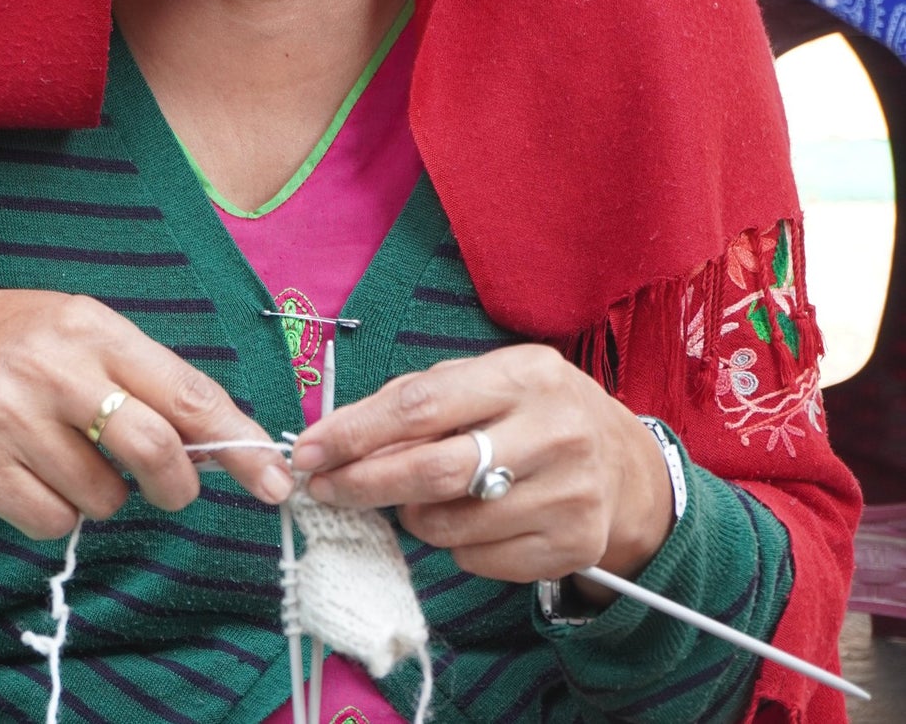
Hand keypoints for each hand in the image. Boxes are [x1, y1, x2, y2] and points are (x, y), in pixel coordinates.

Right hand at [0, 290, 293, 537]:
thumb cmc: (3, 343)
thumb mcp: (71, 328)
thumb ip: (137, 374)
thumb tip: (213, 435)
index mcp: (89, 326)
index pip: (184, 390)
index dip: (237, 440)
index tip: (273, 478)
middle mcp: (53, 367)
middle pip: (153, 448)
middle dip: (178, 484)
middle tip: (173, 490)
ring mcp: (11, 416)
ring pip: (102, 495)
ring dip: (103, 496)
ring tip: (70, 461)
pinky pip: (51, 519)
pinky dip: (57, 514)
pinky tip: (34, 479)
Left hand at [287, 344, 674, 589]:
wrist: (625, 464)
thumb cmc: (531, 411)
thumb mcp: (484, 380)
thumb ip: (416, 402)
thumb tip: (337, 438)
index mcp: (524, 375)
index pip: (419, 405)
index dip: (354, 432)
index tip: (308, 451)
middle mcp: (552, 432)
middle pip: (432, 470)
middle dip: (363, 483)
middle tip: (325, 489)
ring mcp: (568, 494)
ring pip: (450, 524)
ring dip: (412, 516)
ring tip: (417, 497)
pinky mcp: (572, 545)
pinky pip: (477, 559)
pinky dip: (453, 543)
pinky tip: (468, 518)